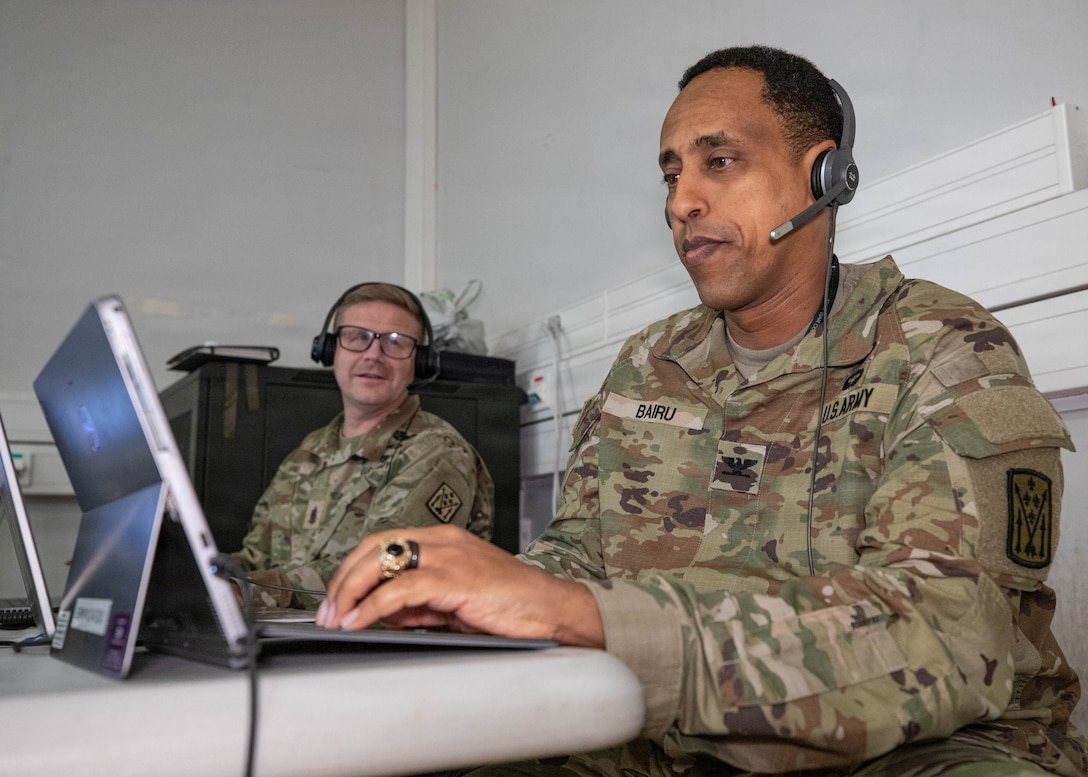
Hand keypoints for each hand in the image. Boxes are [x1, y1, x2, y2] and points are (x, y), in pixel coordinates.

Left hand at [316, 525, 605, 647]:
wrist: (553, 612)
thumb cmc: (512, 608)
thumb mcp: (456, 604)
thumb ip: (421, 604)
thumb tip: (383, 614)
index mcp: (443, 540)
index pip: (382, 543)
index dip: (351, 570)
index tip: (335, 600)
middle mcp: (443, 540)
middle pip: (374, 546)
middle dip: (342, 580)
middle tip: (327, 612)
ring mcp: (450, 556)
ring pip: (382, 561)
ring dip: (350, 592)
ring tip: (337, 619)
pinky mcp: (457, 579)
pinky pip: (401, 588)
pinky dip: (373, 606)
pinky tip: (361, 621)